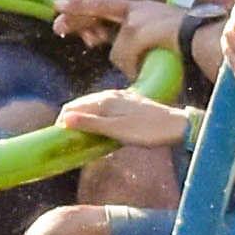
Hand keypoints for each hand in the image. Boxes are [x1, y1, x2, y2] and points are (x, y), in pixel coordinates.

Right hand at [53, 0, 182, 43]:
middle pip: (69, 6)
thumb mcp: (104, 7)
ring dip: (88, 24)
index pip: (66, 3)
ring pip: (75, 8)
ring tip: (103, 36)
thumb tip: (55, 29)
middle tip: (99, 39)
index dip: (78, 22)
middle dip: (84, 24)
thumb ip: (80, 19)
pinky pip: (83, 3)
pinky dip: (93, 17)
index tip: (95, 35)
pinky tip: (104, 27)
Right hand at [59, 86, 196, 150]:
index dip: (62, 122)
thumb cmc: (147, 131)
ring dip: (83, 117)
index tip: (59, 139)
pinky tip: (100, 125)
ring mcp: (120, 97)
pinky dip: (96, 115)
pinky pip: (104, 106)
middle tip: (66, 138)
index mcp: (104, 101)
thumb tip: (64, 119)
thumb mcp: (116, 131)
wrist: (176, 126)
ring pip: (92, 104)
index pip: (72, 107)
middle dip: (70, 118)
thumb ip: (91, 124)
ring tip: (79, 134)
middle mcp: (110, 95)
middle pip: (80, 104)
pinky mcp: (129, 101)